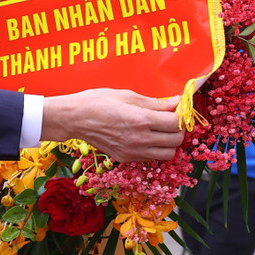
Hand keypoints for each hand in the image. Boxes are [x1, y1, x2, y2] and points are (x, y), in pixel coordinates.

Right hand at [41, 89, 183, 163]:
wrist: (74, 119)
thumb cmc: (97, 102)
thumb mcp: (127, 96)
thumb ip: (154, 103)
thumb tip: (176, 103)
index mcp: (141, 120)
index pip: (176, 123)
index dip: (180, 115)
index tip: (178, 109)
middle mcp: (139, 139)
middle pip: (176, 140)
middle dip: (177, 129)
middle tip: (170, 119)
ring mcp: (133, 152)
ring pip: (167, 154)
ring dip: (169, 142)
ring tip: (160, 131)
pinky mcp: (126, 158)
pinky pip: (151, 158)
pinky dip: (155, 149)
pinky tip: (146, 137)